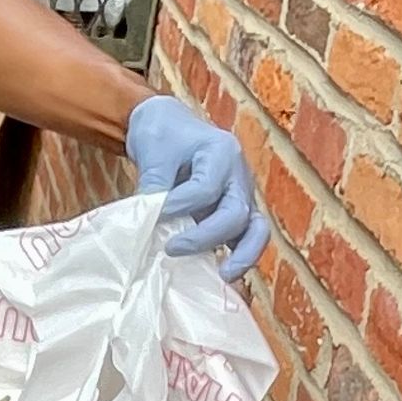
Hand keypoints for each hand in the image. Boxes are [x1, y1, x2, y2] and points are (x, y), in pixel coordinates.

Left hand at [127, 96, 269, 280]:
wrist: (169, 125)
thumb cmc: (162, 135)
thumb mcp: (153, 153)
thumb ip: (154, 187)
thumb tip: (146, 224)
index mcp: (222, 152)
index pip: (205, 188)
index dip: (177, 206)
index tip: (150, 216)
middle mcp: (238, 176)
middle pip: (236, 212)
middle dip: (206, 236)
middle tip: (171, 249)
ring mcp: (240, 195)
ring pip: (255, 228)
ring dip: (243, 255)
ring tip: (223, 275)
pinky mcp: (235, 213)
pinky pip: (245, 237)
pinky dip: (238, 256)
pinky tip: (220, 274)